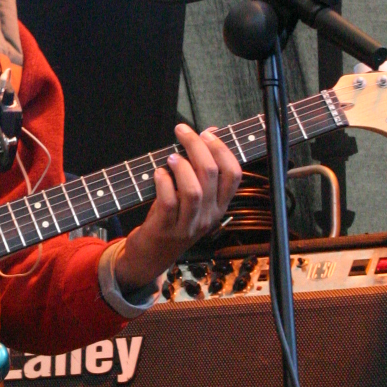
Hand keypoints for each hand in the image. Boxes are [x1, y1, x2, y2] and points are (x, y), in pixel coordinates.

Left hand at [113, 124, 241, 292]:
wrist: (152, 255)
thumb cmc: (173, 218)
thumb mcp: (193, 196)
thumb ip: (201, 167)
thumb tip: (210, 132)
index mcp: (220, 206)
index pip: (234, 175)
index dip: (223, 150)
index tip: (207, 134)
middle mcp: (208, 216)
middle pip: (211, 175)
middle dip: (197, 146)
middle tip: (182, 131)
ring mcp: (188, 224)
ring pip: (194, 191)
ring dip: (182, 167)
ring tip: (171, 156)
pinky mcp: (165, 228)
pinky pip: (168, 202)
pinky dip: (163, 183)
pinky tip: (158, 173)